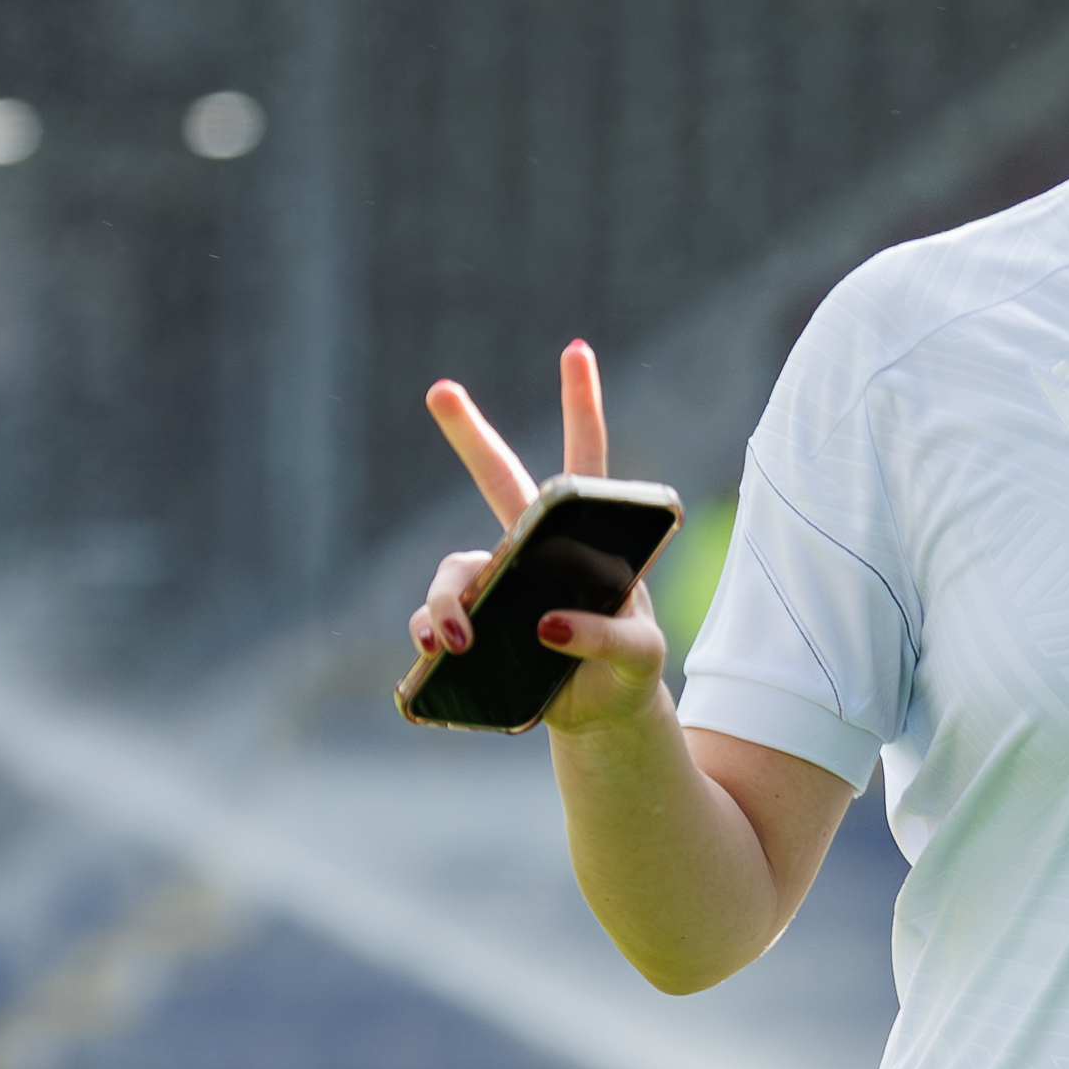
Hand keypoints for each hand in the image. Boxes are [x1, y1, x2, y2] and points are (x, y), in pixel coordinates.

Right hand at [412, 340, 669, 735]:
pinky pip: (436, 621)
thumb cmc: (627, 673)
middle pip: (497, 481)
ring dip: (446, 599)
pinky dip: (428, 633)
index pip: (585, 463)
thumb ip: (607, 637)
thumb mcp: (640, 656)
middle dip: (469, 434)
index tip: (576, 351)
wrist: (599, 717)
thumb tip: (545, 624)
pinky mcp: (472, 629)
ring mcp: (498, 587)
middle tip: (440, 389)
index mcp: (584, 541)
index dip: (581, 408)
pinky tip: (434, 651)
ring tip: (456, 639)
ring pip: (456, 571)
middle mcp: (533, 552)